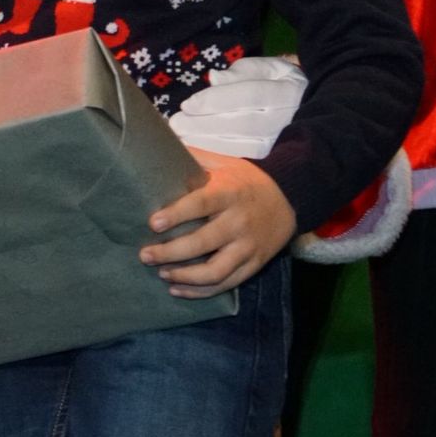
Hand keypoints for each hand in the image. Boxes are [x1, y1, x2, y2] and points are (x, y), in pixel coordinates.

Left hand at [139, 149, 295, 298]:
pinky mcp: (254, 265)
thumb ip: (194, 157)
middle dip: (171, 252)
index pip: (201, 204)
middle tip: (145, 255)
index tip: (153, 223)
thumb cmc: (246, 180)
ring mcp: (249, 247)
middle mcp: (240, 222)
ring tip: (161, 274)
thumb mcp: (224, 162)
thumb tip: (159, 145)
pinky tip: (178, 289)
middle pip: (204, 243)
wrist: (290, 198)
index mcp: (230, 193)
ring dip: (185, 277)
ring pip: (216, 271)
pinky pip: (227, 283)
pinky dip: (201, 292)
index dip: (177, 214)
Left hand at [167, 55, 305, 157]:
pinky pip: (245, 160)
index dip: (216, 100)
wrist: (307, 106)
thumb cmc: (277, 82)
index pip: (249, 95)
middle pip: (244, 123)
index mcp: (288, 90)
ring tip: (182, 138)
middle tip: (177, 125)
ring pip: (245, 146)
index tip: (187, 105)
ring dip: (208, 144)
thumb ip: (241, 72)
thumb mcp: (265, 67)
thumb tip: (215, 78)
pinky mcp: (275, 158)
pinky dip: (219, 157)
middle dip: (206, 125)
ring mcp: (284, 142)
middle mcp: (289, 118)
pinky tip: (197, 152)